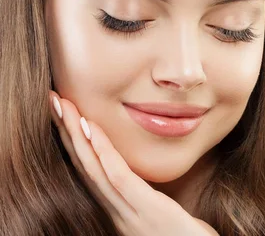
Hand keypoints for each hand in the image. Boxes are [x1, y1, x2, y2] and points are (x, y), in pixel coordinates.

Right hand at [48, 91, 218, 235]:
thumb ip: (148, 197)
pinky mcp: (147, 210)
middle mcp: (117, 211)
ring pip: (94, 168)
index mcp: (119, 209)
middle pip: (84, 166)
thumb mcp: (161, 213)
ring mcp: (128, 213)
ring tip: (64, 107)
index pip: (90, 171)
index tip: (64, 114)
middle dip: (66, 132)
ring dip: (76, 136)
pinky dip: (103, 152)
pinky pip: (119, 177)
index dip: (73, 143)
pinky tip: (91, 129)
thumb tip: (140, 179)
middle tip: (53, 101)